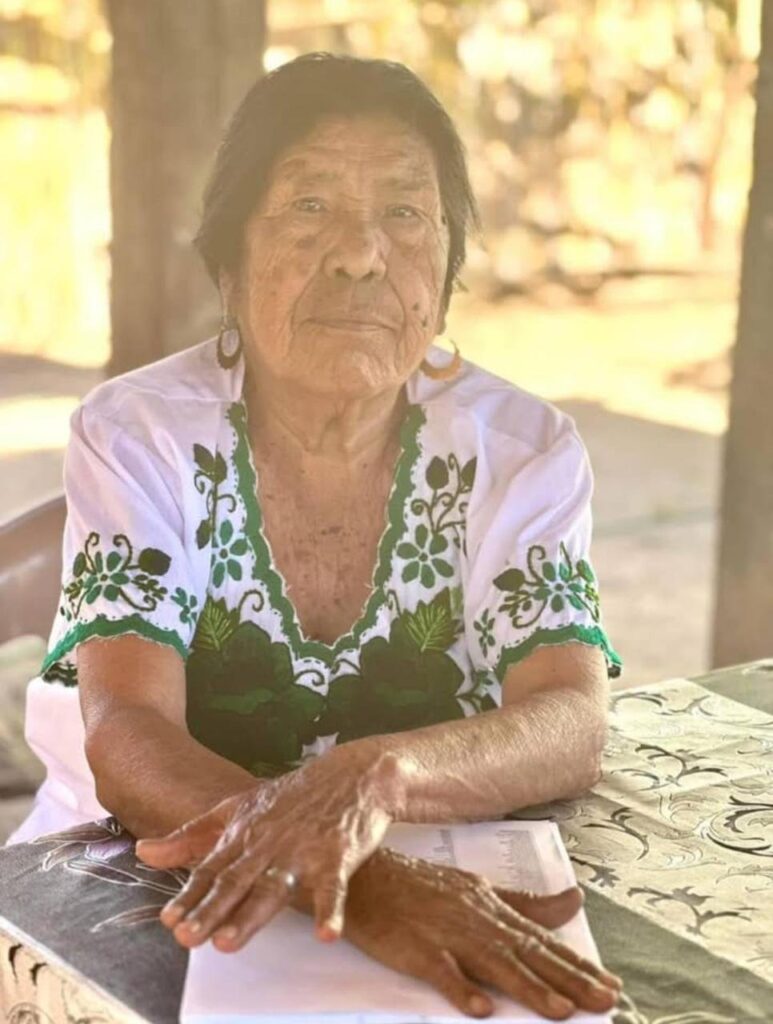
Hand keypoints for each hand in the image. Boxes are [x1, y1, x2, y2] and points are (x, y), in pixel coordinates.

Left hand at [136, 742, 400, 944]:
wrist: (353, 775)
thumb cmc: (292, 796)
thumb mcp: (237, 808)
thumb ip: (191, 835)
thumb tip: (143, 852)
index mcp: (244, 833)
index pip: (212, 868)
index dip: (190, 894)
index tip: (169, 920)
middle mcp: (269, 843)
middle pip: (236, 880)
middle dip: (211, 909)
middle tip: (187, 938)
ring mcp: (303, 849)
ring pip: (274, 886)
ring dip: (252, 915)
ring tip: (229, 943)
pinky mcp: (338, 855)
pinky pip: (334, 887)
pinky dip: (331, 910)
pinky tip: (326, 934)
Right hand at [341, 848, 621, 1019]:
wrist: (364, 877)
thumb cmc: (419, 886)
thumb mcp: (475, 889)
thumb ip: (523, 901)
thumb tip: (573, 899)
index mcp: (491, 908)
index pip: (541, 940)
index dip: (576, 964)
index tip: (610, 985)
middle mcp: (477, 920)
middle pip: (529, 953)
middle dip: (569, 979)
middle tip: (606, 1000)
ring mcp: (447, 934)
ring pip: (494, 964)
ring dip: (528, 988)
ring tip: (561, 1011)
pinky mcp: (417, 949)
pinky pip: (441, 972)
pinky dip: (461, 988)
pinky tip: (481, 1009)